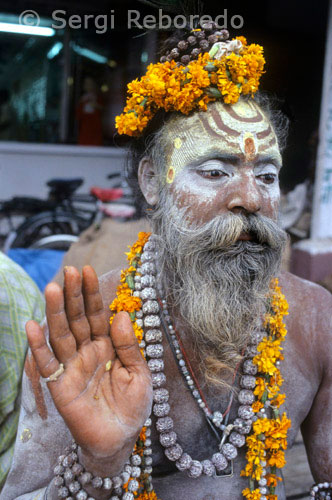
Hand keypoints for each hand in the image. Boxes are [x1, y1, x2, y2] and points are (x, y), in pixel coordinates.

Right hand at [26, 266, 151, 463]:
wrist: (120, 440)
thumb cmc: (132, 406)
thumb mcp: (139, 373)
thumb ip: (129, 346)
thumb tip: (121, 316)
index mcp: (107, 345)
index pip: (97, 314)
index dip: (92, 293)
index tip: (87, 271)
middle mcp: (87, 351)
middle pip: (77, 318)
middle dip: (73, 295)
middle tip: (69, 271)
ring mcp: (72, 366)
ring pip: (61, 334)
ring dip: (55, 312)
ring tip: (52, 289)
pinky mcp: (60, 386)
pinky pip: (48, 363)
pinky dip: (39, 346)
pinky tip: (33, 326)